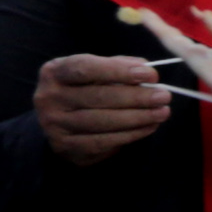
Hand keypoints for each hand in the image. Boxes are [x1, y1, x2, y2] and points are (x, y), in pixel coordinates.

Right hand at [36, 54, 169, 165]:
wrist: (61, 121)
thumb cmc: (85, 89)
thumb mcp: (95, 71)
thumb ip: (118, 66)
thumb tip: (146, 69)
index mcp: (54, 71)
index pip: (84, 68)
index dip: (119, 71)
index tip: (150, 74)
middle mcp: (48, 97)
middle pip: (97, 97)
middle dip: (136, 97)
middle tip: (164, 96)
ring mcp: (54, 124)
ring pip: (101, 121)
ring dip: (138, 117)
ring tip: (162, 112)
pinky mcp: (65, 146)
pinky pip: (102, 141)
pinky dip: (130, 134)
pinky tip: (149, 126)